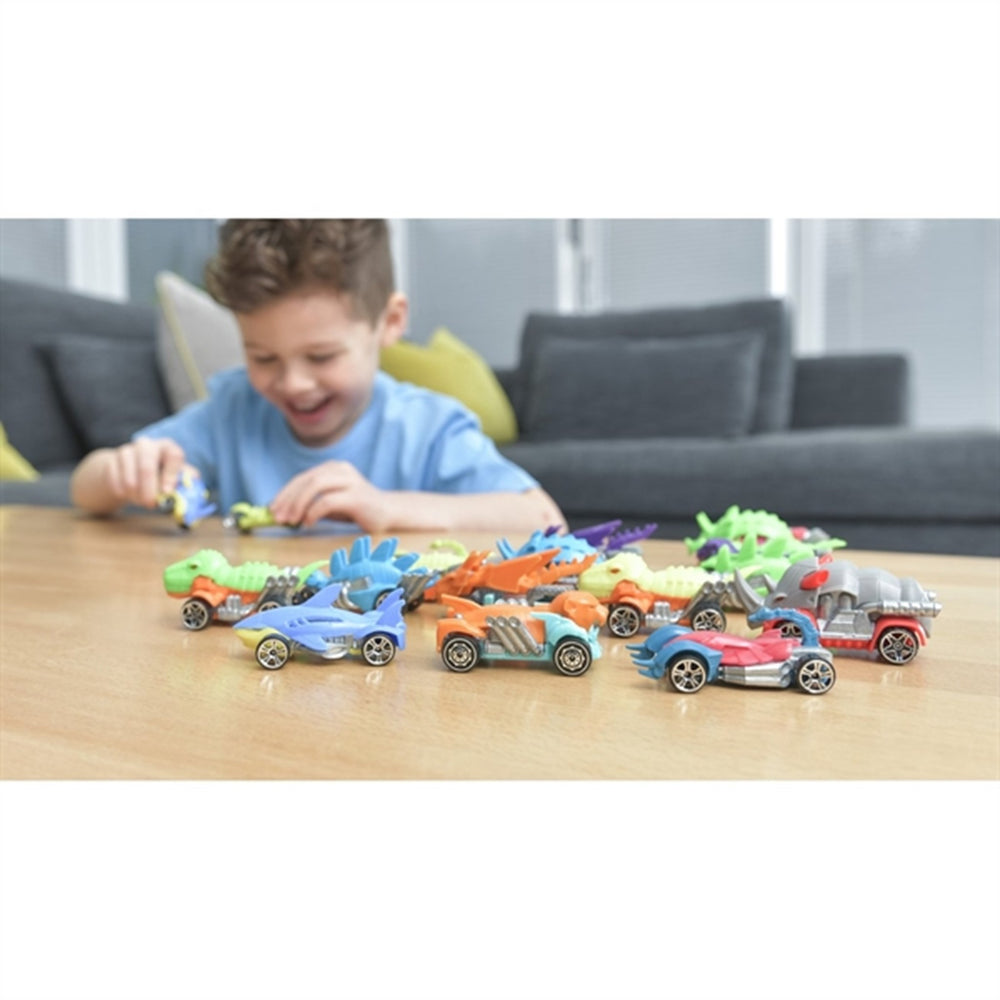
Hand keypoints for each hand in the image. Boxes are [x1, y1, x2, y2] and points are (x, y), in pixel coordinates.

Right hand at [106, 437, 187, 508]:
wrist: (132, 472)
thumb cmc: (160, 477)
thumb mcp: (176, 478)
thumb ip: (185, 484)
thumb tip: (190, 493)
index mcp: (168, 447)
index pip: (173, 455)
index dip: (171, 475)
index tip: (168, 492)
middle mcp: (147, 445)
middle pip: (146, 466)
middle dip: (149, 489)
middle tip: (151, 504)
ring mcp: (127, 451)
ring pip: (130, 478)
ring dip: (136, 495)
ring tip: (142, 501)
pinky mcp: (111, 461)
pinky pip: (116, 482)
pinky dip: (123, 493)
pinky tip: (128, 495)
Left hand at [269, 461, 390, 530]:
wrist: (390, 513)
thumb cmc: (357, 509)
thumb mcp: (331, 502)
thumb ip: (311, 502)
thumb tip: (282, 511)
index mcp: (333, 468)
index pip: (302, 478)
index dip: (285, 493)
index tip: (272, 509)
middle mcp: (341, 470)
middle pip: (307, 479)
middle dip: (288, 499)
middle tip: (278, 517)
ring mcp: (350, 481)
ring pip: (315, 486)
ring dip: (298, 504)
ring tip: (291, 521)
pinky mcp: (357, 496)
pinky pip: (328, 501)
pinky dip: (313, 512)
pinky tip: (308, 523)